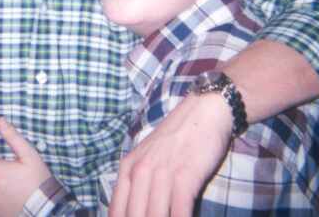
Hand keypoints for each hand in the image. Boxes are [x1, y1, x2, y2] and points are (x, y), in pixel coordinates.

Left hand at [109, 93, 231, 216]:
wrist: (203, 112)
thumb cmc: (177, 138)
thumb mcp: (147, 157)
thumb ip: (137, 183)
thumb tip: (130, 210)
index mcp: (127, 168)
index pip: (116, 212)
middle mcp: (140, 171)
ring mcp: (161, 173)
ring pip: (153, 216)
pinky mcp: (184, 175)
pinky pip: (178, 210)